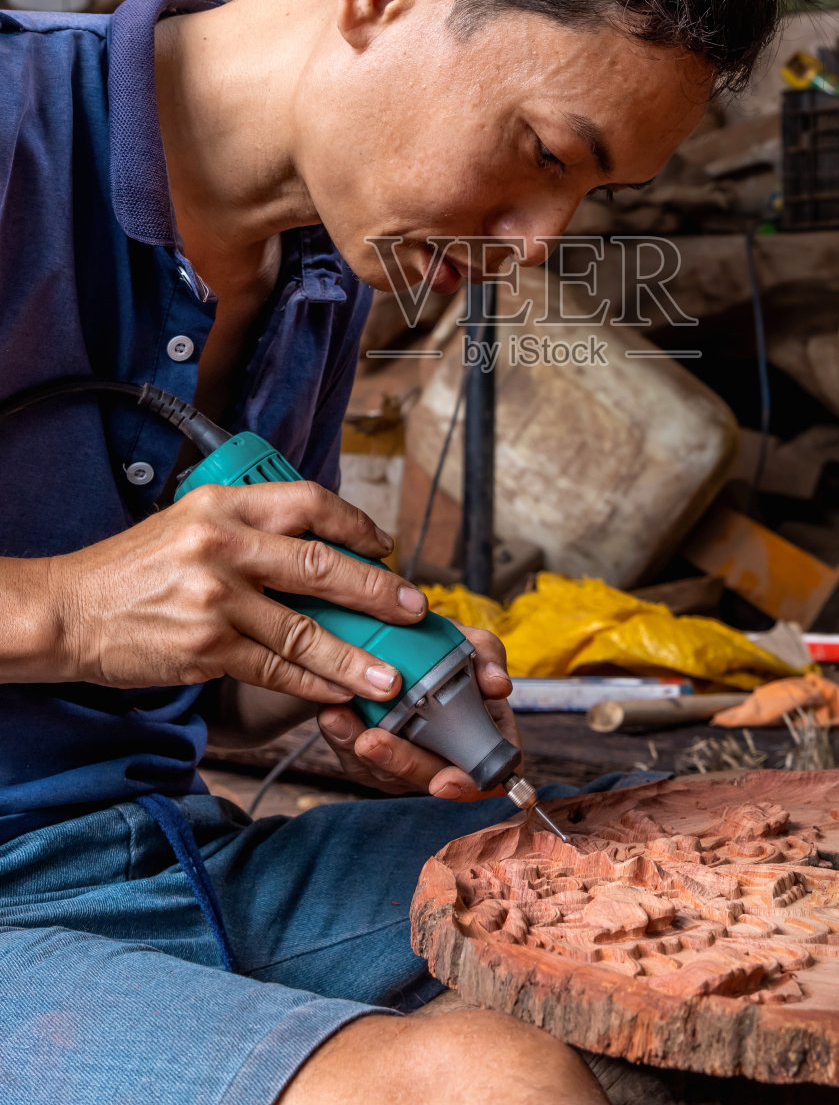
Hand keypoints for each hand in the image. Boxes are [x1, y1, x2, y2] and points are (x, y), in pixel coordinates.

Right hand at [39, 481, 427, 703]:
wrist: (68, 610)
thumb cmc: (131, 569)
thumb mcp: (189, 524)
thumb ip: (246, 530)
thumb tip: (318, 549)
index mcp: (224, 505)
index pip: (308, 503)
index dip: (356, 524)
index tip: (384, 546)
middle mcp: (224, 547)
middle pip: (322, 567)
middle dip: (377, 591)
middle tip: (413, 608)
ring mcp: (216, 600)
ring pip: (305, 632)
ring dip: (355, 657)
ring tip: (391, 676)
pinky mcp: (207, 650)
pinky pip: (274, 670)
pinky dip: (312, 685)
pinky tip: (338, 693)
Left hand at [317, 625, 520, 798]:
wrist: (396, 643)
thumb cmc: (442, 647)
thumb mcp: (467, 641)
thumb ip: (487, 656)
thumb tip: (499, 686)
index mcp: (483, 734)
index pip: (487, 776)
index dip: (467, 787)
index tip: (444, 781)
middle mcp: (447, 757)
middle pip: (427, 778)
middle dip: (398, 763)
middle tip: (372, 741)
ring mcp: (409, 761)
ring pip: (386, 773)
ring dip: (360, 750)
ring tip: (340, 720)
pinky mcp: (372, 760)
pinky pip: (356, 760)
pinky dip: (341, 737)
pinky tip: (331, 714)